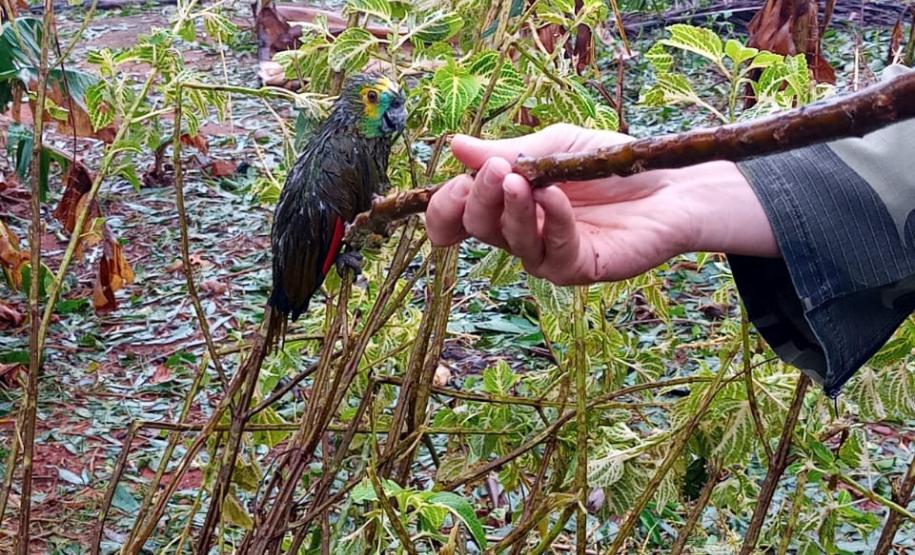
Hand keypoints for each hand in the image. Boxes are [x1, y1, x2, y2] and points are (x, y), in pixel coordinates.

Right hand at [426, 124, 777, 284]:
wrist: (670, 183)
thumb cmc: (610, 164)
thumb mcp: (555, 147)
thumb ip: (509, 151)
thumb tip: (456, 145)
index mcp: (509, 203)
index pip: (462, 213)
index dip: (450, 203)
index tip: (460, 179)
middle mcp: (522, 233)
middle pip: (480, 226)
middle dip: (481, 198)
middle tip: (497, 170)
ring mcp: (547, 255)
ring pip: (512, 241)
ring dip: (512, 209)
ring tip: (519, 180)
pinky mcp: (577, 268)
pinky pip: (555, 251)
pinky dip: (554, 220)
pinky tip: (557, 195)